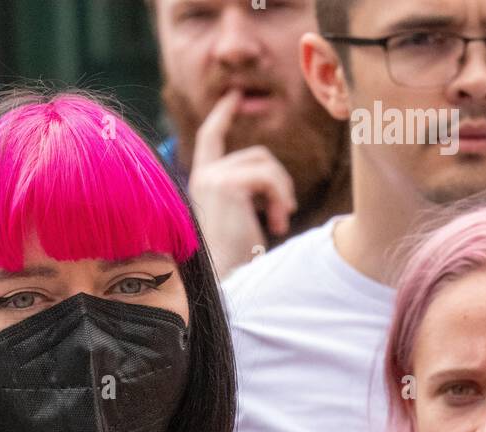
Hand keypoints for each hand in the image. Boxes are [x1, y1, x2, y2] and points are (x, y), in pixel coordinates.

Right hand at [188, 90, 297, 278]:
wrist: (224, 282)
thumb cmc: (235, 262)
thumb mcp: (239, 220)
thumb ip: (246, 194)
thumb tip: (271, 179)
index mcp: (201, 185)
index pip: (210, 138)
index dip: (222, 115)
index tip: (234, 96)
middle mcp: (202, 177)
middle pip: (255, 154)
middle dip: (278, 182)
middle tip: (284, 215)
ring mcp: (213, 178)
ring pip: (265, 163)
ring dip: (281, 192)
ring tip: (281, 222)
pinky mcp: (227, 184)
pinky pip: (268, 176)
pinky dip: (280, 198)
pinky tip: (278, 224)